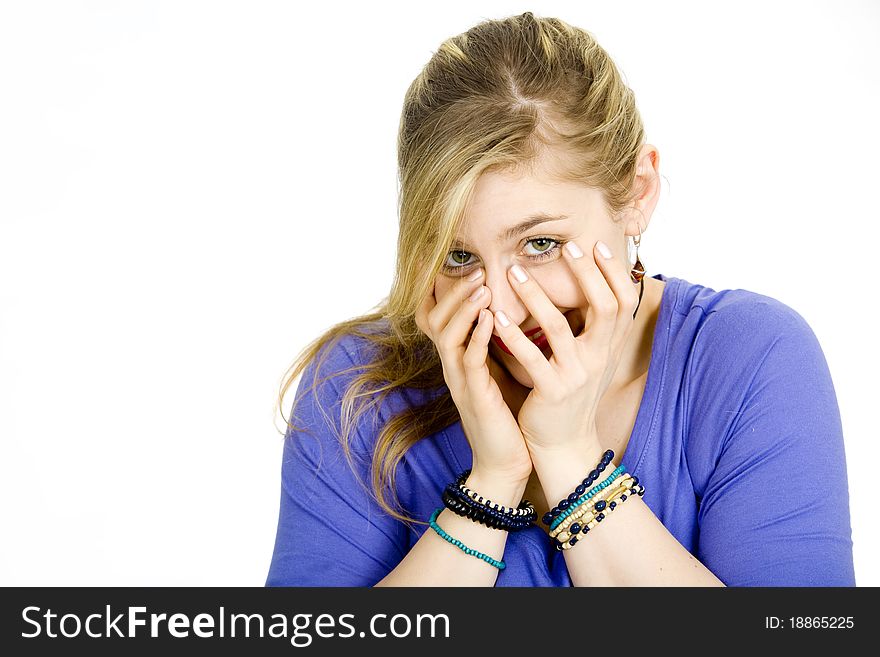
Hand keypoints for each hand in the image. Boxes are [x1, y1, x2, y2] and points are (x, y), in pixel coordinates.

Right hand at [415, 269, 532, 483]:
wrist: (507, 463)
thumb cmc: (508, 413)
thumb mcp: (500, 369)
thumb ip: (497, 339)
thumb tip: (510, 304)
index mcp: (458, 357)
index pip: (434, 314)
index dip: (434, 287)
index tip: (444, 257)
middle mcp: (452, 365)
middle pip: (434, 318)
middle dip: (453, 290)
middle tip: (476, 268)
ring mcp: (460, 381)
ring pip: (448, 335)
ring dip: (464, 308)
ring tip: (482, 286)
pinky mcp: (475, 396)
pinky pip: (470, 361)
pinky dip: (478, 337)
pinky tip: (492, 318)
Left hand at [492, 240, 640, 453]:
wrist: (563, 444)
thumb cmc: (571, 394)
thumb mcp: (590, 359)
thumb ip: (592, 327)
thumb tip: (592, 284)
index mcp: (610, 347)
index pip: (624, 302)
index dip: (614, 273)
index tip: (598, 245)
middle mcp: (600, 359)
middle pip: (605, 308)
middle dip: (587, 275)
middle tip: (567, 249)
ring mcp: (577, 375)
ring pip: (559, 327)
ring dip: (536, 296)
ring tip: (514, 272)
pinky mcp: (552, 392)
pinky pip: (531, 357)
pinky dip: (512, 333)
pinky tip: (496, 315)